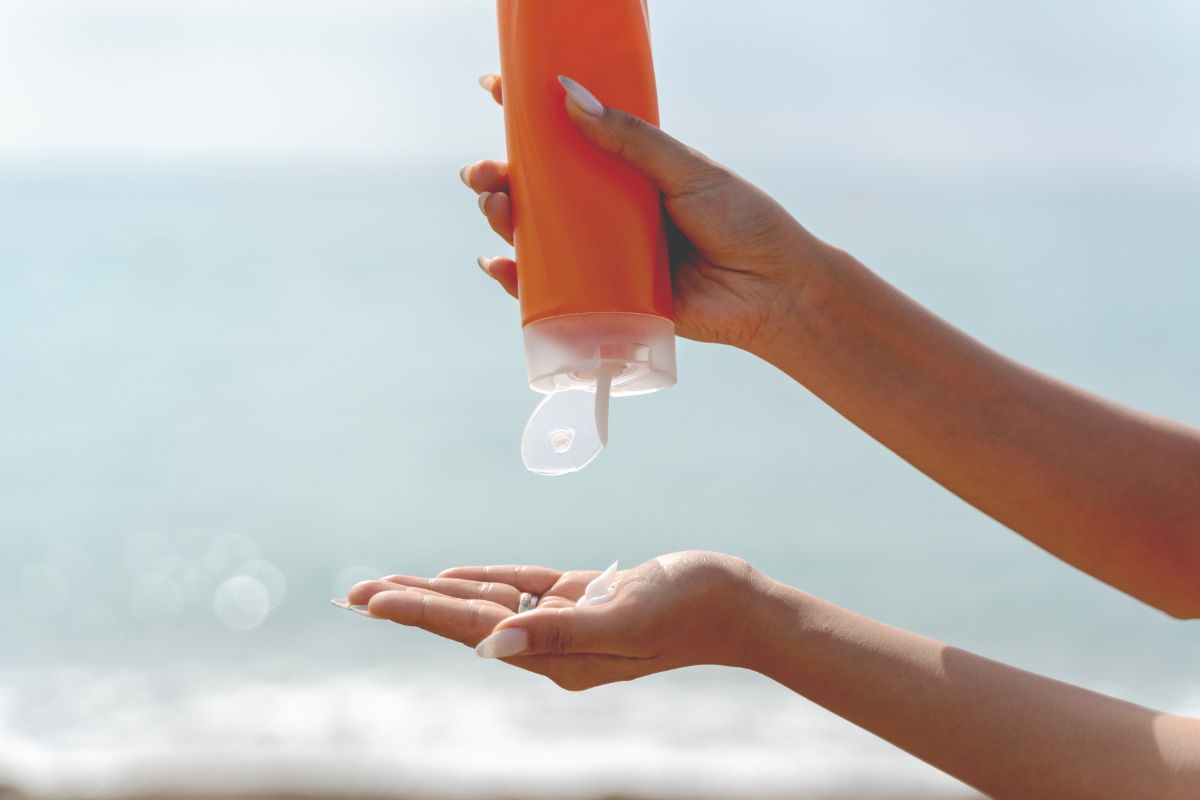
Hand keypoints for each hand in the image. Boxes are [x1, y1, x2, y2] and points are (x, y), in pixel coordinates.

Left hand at [344, 550, 763, 690]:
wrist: (738, 605)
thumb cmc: (689, 610)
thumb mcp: (625, 620)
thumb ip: (562, 632)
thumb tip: (495, 645)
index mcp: (557, 657)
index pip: (471, 631)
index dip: (418, 612)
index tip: (369, 601)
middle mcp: (554, 646)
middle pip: (466, 622)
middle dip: (409, 605)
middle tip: (351, 594)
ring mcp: (568, 622)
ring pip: (488, 605)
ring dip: (438, 593)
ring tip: (388, 586)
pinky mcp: (586, 600)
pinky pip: (524, 589)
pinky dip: (488, 580)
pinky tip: (456, 576)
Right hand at [463, 74, 838, 354]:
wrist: (772, 291)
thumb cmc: (742, 222)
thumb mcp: (687, 169)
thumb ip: (631, 138)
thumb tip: (570, 97)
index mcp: (628, 171)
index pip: (569, 136)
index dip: (528, 114)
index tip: (495, 90)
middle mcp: (610, 211)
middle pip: (540, 190)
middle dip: (500, 177)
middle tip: (483, 173)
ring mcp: (605, 255)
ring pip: (538, 237)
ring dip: (504, 221)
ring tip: (496, 207)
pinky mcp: (607, 299)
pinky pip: (553, 290)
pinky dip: (519, 281)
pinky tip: (499, 266)